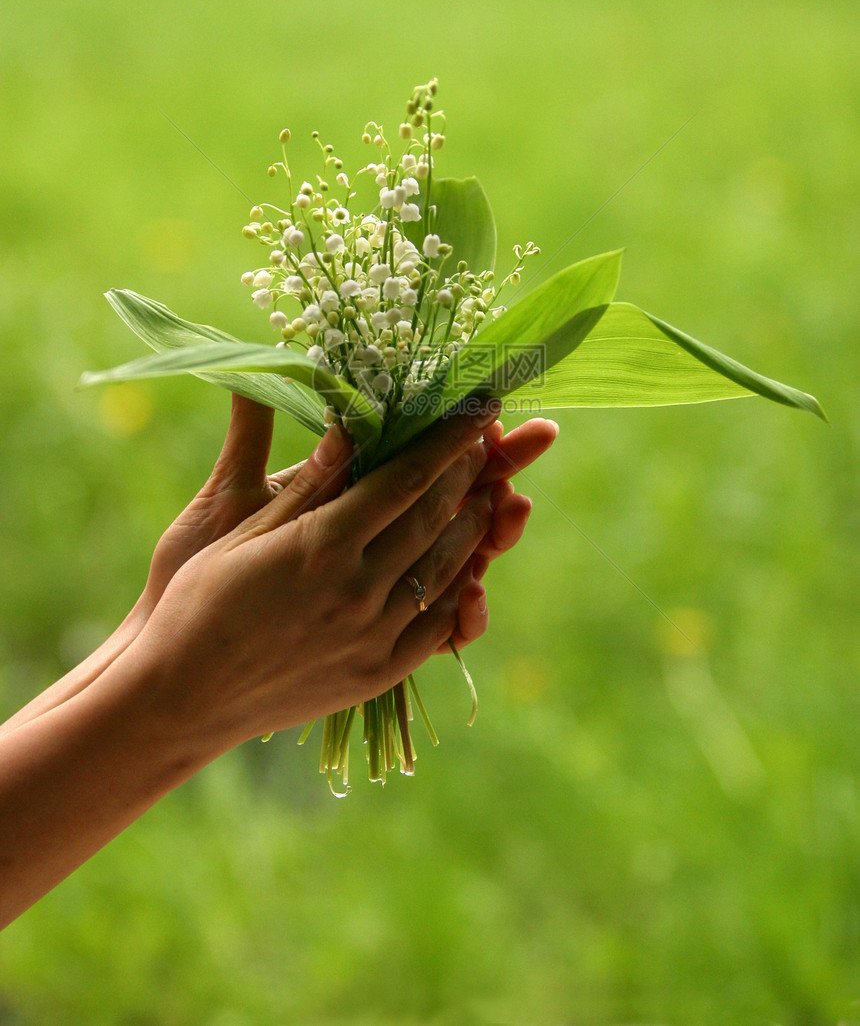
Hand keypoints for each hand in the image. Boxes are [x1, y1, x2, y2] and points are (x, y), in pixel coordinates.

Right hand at [129, 401, 556, 748]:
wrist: (184, 699)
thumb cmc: (200, 601)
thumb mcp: (242, 531)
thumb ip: (306, 484)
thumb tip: (348, 428)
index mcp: (323, 546)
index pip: (405, 479)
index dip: (446, 441)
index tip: (475, 411)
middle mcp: (357, 590)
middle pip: (433, 519)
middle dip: (467, 476)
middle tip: (489, 445)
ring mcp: (372, 637)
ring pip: (444, 571)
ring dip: (474, 530)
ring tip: (493, 499)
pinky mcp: (377, 674)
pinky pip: (436, 628)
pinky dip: (459, 594)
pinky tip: (468, 572)